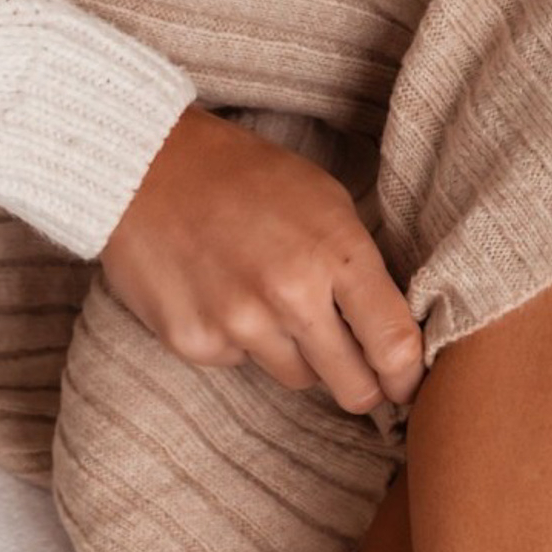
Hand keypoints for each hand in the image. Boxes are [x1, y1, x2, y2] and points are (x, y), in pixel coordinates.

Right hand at [101, 105, 423, 412]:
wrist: (144, 164)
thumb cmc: (243, 177)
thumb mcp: (323, 200)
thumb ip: (360, 267)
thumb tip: (392, 334)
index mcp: (334, 252)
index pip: (394, 345)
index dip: (407, 376)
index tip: (407, 384)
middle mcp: (290, 295)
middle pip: (353, 387)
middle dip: (362, 385)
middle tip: (356, 372)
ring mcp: (239, 324)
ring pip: (298, 379)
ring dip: (298, 355)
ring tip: (269, 301)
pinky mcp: (196, 343)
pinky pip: (242, 365)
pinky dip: (241, 342)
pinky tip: (222, 296)